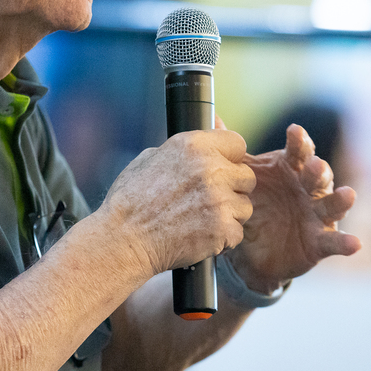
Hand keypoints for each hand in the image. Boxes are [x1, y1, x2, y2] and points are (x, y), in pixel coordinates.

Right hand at [101, 129, 255, 278]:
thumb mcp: (151, 158)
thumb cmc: (130, 201)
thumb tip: (211, 129)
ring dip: (229, 214)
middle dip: (232, 187)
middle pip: (246, 176)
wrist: (123, 240)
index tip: (222, 167)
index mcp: (194, 146)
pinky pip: (237, 232)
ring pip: (244, 206)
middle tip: (210, 199)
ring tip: (202, 219)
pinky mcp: (222, 229)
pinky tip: (201, 235)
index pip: (237, 143)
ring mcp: (219, 200)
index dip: (229, 157)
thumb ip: (185, 147)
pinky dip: (223, 238)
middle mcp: (211, 170)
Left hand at [227, 122, 360, 292]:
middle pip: (319, 175)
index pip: (299, 151)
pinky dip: (345, 243)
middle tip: (315, 165)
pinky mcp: (320, 241)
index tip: (294, 131)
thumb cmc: (256, 202)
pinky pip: (334, 242)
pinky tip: (355, 244)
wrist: (252, 249)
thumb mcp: (244, 177)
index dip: (299, 141)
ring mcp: (317, 214)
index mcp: (291, 168)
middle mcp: (309, 188)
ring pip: (332, 204)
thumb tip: (214, 120)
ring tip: (348, 195)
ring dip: (341, 200)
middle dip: (319, 170)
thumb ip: (232, 152)